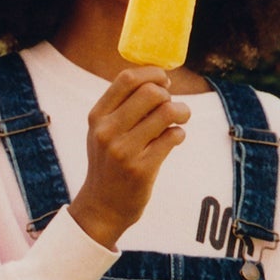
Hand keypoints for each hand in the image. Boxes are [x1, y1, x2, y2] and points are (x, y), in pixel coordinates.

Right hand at [71, 66, 188, 248]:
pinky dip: (179, 134)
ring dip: (182, 112)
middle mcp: (107, 130)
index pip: (127, 79)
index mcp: (97, 116)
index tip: (165, 80)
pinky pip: (173, 137)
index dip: (153, 73)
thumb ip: (122, 106)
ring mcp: (124, 150)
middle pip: (151, 92)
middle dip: (169, 95)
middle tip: (172, 107)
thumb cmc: (109, 162)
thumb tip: (158, 78)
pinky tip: (175, 139)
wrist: (103, 206)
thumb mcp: (103, 131)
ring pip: (167, 112)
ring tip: (180, 120)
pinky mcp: (142, 168)